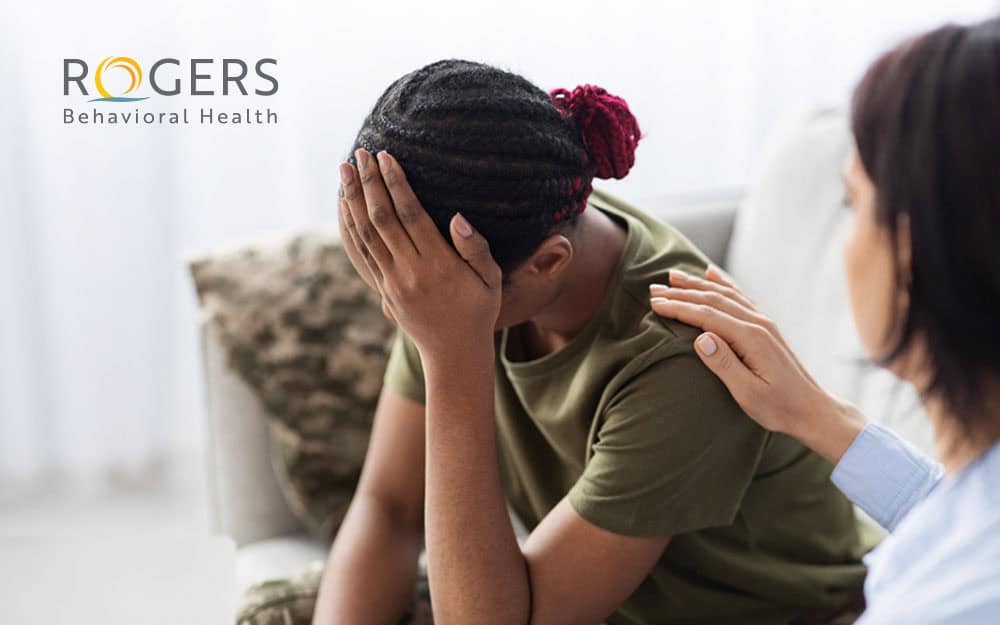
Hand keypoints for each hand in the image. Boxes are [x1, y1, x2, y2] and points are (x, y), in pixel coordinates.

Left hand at [338, 149, 501, 358]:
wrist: (454, 353)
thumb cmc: (479, 310)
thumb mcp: (491, 280)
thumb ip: (476, 248)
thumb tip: (457, 217)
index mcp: (439, 265)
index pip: (411, 215)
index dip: (395, 183)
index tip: (386, 157)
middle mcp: (411, 272)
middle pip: (382, 219)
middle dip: (369, 183)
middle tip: (359, 153)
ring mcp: (393, 283)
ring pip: (366, 235)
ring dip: (353, 200)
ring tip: (344, 170)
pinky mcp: (383, 290)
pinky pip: (362, 252)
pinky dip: (350, 226)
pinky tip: (345, 205)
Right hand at [649, 266, 866, 463]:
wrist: (812, 410)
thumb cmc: (779, 407)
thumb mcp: (749, 394)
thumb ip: (724, 364)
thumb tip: (701, 338)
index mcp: (752, 338)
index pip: (707, 316)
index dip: (680, 308)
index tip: (655, 304)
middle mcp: (758, 323)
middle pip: (714, 300)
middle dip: (682, 292)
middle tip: (654, 289)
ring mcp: (763, 323)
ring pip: (726, 294)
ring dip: (698, 284)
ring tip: (673, 276)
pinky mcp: (765, 327)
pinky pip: (740, 297)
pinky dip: (723, 283)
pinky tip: (712, 274)